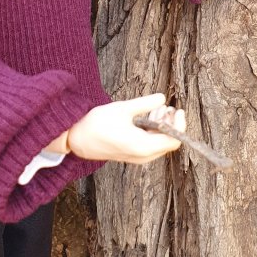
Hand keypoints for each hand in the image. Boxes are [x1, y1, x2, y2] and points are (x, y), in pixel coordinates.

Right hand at [65, 93, 185, 162]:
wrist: (77, 138)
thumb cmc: (98, 123)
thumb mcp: (124, 108)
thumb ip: (146, 103)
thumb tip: (163, 98)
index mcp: (143, 147)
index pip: (173, 140)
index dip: (179, 125)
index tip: (177, 109)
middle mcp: (143, 156)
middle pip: (168, 143)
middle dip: (171, 124)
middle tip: (167, 107)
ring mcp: (137, 158)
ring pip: (159, 144)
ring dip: (162, 127)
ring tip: (157, 109)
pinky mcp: (132, 155)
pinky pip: (150, 145)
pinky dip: (153, 132)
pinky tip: (147, 117)